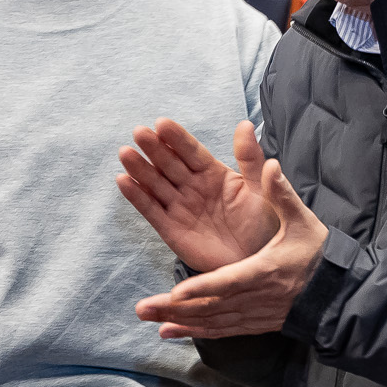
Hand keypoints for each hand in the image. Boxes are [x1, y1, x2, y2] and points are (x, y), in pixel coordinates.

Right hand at [117, 118, 282, 272]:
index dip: (177, 138)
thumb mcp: (260, 189)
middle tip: (138, 132)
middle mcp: (192, 187)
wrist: (256, 262)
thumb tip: (245, 123)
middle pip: (169, 164)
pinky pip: (151, 210)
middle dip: (154, 148)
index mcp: (213, 173)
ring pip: (155, 183)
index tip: (161, 123)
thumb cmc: (263, 225)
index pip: (191, 152)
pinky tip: (123, 181)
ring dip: (140, 168)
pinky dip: (136, 197)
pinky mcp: (170, 229)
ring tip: (125, 153)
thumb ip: (251, 158)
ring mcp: (179, 207)